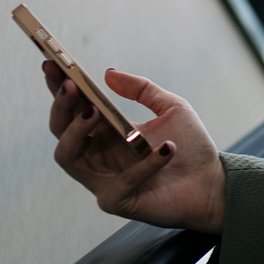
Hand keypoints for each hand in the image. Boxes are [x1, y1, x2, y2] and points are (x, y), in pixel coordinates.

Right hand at [45, 61, 225, 233]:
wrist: (211, 182)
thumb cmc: (190, 145)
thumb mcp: (171, 108)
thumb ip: (142, 90)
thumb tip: (108, 73)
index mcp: (106, 130)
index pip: (73, 108)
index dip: (58, 87)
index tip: (52, 62)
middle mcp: (97, 155)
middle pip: (60, 131)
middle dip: (62, 106)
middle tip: (70, 85)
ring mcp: (102, 179)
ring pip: (68, 156)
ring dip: (78, 131)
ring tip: (95, 111)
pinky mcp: (117, 200)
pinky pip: (121, 181)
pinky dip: (144, 164)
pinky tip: (167, 149)